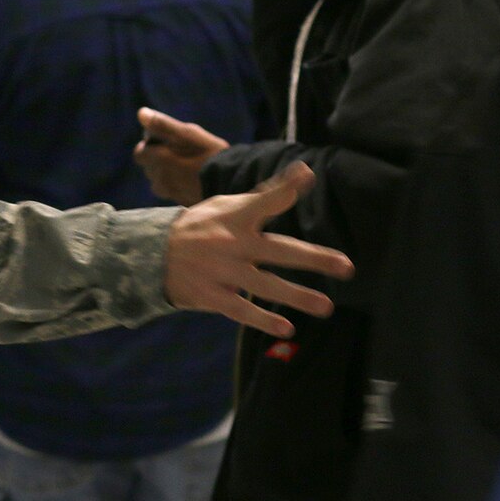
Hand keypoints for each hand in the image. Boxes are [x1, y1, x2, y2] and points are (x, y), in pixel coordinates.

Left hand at [134, 107, 229, 205]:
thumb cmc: (208, 152)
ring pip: (158, 181)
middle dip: (158, 159)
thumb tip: (141, 113)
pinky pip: (170, 191)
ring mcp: (169, 193)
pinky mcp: (180, 202)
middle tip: (179, 152)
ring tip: (185, 166)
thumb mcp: (187, 133)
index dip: (150, 146)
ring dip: (165, 173)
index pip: (139, 153)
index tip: (165, 142)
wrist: (229, 180)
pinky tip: (190, 178)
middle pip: (149, 167)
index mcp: (157, 160)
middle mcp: (158, 179)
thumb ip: (162, 124)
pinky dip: (175, 184)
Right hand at [165, 162, 353, 337]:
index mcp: (236, 217)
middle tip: (346, 266)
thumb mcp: (228, 205)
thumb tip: (306, 172)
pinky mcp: (214, 296)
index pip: (264, 199)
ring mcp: (223, 272)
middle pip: (278, 250)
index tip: (305, 176)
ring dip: (297, 297)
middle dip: (313, 258)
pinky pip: (242, 310)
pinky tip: (287, 329)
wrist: (153, 254)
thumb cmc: (203, 227)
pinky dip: (264, 320)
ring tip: (326, 307)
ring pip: (265, 285)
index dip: (284, 189)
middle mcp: (232, 243)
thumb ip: (268, 195)